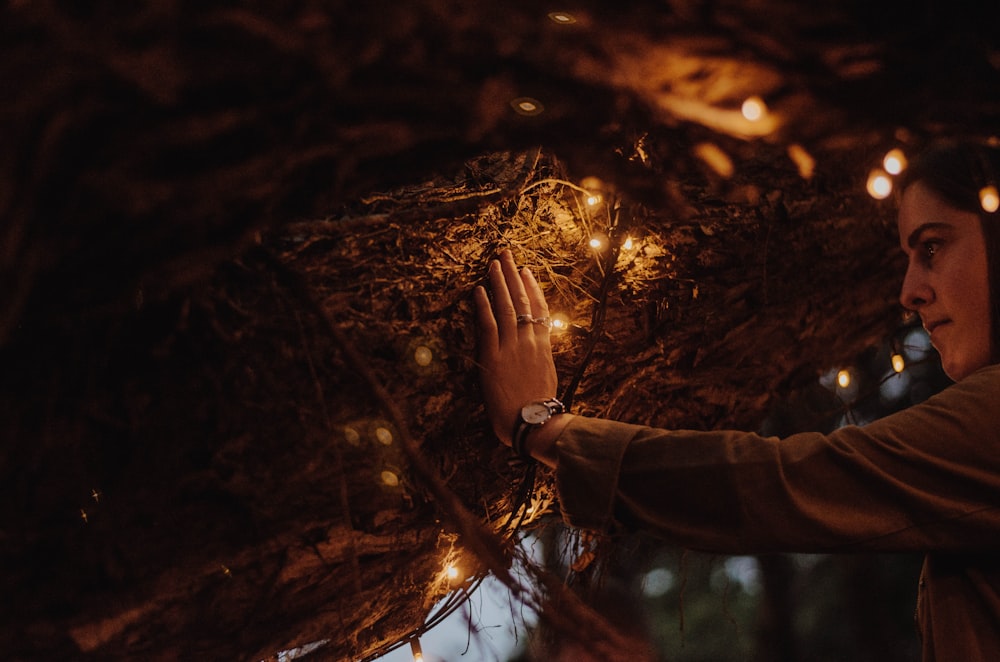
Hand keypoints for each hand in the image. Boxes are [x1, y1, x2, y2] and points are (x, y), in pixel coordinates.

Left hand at [475, 250, 558, 445]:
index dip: (532, 287)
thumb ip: (539, 359)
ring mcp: (511, 347)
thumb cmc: (539, 408)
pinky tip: (479, 289)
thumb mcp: (546, 378)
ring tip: (493, 264)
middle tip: (506, 255)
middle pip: (522, 300)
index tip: (526, 271)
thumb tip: (534, 351)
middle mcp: (529, 341)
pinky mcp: (493, 357)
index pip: (539, 309)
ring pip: (506, 307)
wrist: (534, 424)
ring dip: (499, 283)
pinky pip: (488, 325)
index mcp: (543, 347)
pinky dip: (484, 306)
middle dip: (514, 276)